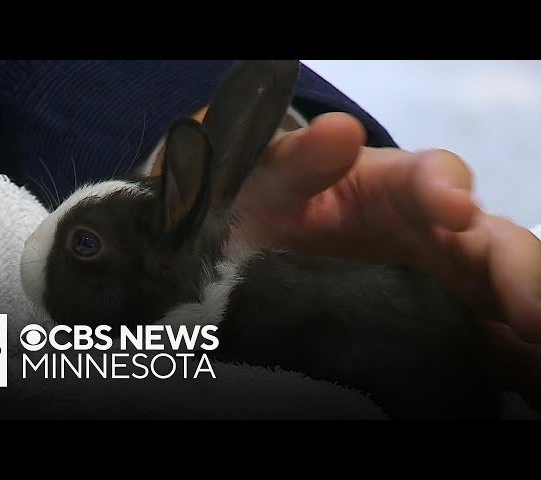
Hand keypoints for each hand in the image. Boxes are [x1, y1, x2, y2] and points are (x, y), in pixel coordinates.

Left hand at [234, 112, 540, 410]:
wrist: (270, 242)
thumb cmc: (279, 197)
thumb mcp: (276, 177)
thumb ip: (301, 159)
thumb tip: (338, 131)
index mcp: (396, 184)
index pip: (435, 176)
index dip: (447, 189)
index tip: (454, 211)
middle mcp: (433, 229)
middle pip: (490, 244)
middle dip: (517, 274)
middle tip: (531, 316)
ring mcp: (439, 276)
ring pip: (498, 295)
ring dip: (525, 321)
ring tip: (538, 366)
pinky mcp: (435, 315)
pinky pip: (480, 336)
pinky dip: (507, 359)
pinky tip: (523, 385)